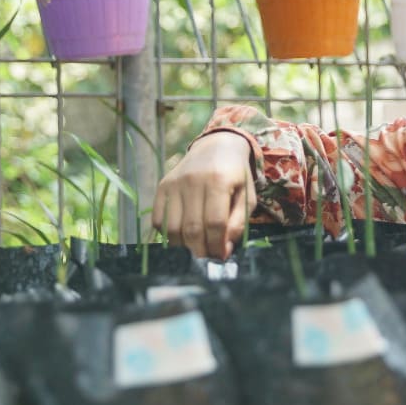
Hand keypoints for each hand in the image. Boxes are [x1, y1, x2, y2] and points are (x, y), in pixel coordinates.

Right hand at [151, 131, 257, 259]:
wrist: (216, 146)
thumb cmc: (236, 176)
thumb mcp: (247, 197)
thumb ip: (238, 223)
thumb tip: (223, 250)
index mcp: (218, 181)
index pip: (215, 223)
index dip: (217, 246)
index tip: (222, 256)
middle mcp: (193, 181)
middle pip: (192, 229)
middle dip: (201, 251)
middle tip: (209, 259)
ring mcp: (174, 183)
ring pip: (172, 228)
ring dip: (184, 247)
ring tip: (196, 250)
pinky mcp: (162, 187)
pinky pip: (158, 220)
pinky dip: (168, 235)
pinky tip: (182, 237)